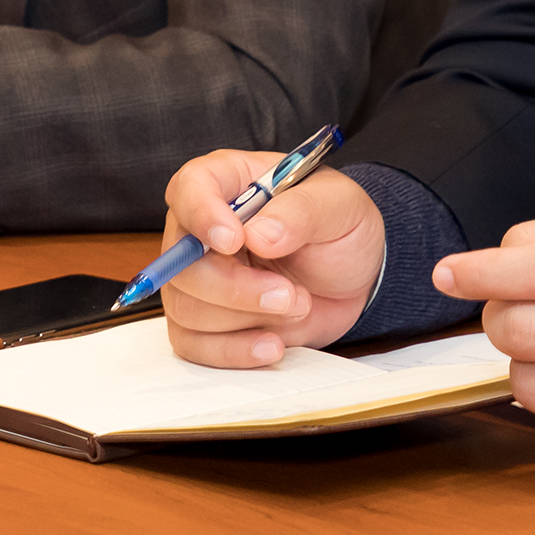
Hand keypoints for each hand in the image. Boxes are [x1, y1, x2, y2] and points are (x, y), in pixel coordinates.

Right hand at [160, 150, 385, 365]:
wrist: (352, 276)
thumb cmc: (338, 227)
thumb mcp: (339, 205)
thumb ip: (301, 212)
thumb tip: (259, 234)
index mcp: (229, 182)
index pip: (190, 187)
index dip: (202, 214)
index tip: (233, 241)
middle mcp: (203, 229)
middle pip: (182, 261)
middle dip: (236, 287)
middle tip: (288, 294)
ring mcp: (201, 278)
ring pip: (186, 307)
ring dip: (244, 318)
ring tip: (296, 306)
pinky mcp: (208, 322)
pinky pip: (193, 345)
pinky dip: (232, 352)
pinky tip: (272, 345)